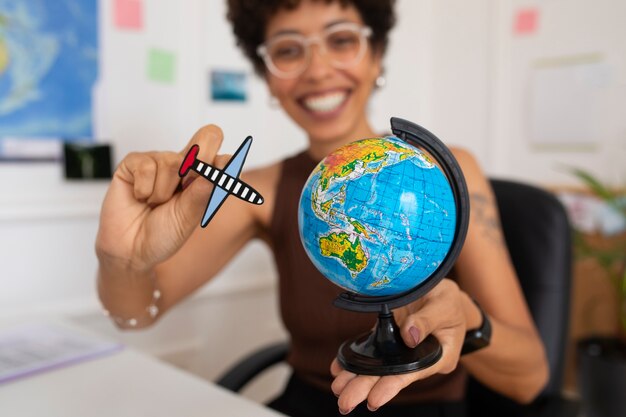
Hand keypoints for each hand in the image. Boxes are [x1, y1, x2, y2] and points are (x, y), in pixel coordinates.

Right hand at [96, 125, 226, 270]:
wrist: (132, 250)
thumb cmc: (163, 234)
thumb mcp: (189, 217)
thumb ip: (204, 191)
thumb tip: (221, 165)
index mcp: (204, 177)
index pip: (225, 158)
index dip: (224, 168)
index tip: (219, 182)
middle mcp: (184, 163)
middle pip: (209, 137)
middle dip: (200, 164)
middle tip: (185, 188)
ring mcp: (159, 160)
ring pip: (173, 162)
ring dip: (163, 193)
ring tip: (155, 204)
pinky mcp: (134, 163)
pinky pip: (146, 166)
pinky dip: (144, 190)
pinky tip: (140, 198)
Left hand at [330, 279, 469, 412]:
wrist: (442, 292)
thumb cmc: (449, 301)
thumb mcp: (444, 305)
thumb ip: (427, 320)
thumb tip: (409, 336)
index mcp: (438, 356)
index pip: (413, 374)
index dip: (392, 385)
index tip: (374, 399)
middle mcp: (417, 359)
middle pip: (391, 376)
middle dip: (366, 388)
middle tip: (345, 402)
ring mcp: (401, 350)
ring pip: (378, 367)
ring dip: (356, 378)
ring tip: (337, 388)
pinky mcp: (389, 338)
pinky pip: (371, 352)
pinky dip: (354, 360)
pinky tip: (338, 367)